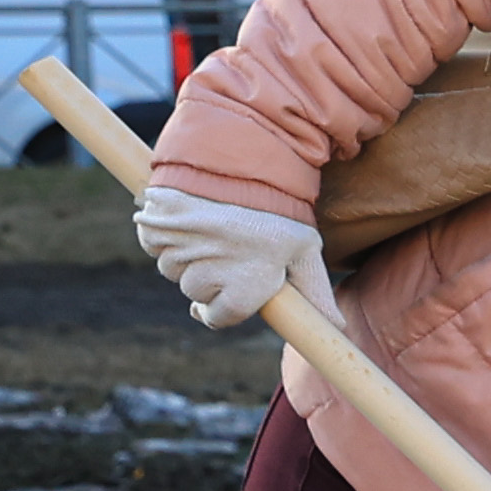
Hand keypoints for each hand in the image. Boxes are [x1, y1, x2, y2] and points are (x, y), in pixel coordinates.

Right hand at [133, 183, 329, 332]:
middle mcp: (203, 280)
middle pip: (195, 291)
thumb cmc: (277, 212)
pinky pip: (154, 243)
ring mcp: (176, 254)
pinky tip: (190, 215)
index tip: (232, 285)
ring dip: (187, 254)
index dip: (224, 304)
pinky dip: (165, 233)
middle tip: (230, 244)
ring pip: (173, 268)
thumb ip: (315, 292)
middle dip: (209, 275)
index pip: (217, 318)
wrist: (238, 164)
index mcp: (240, 294)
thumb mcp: (305, 251)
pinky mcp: (153, 230)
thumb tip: (337, 326)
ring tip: (213, 225)